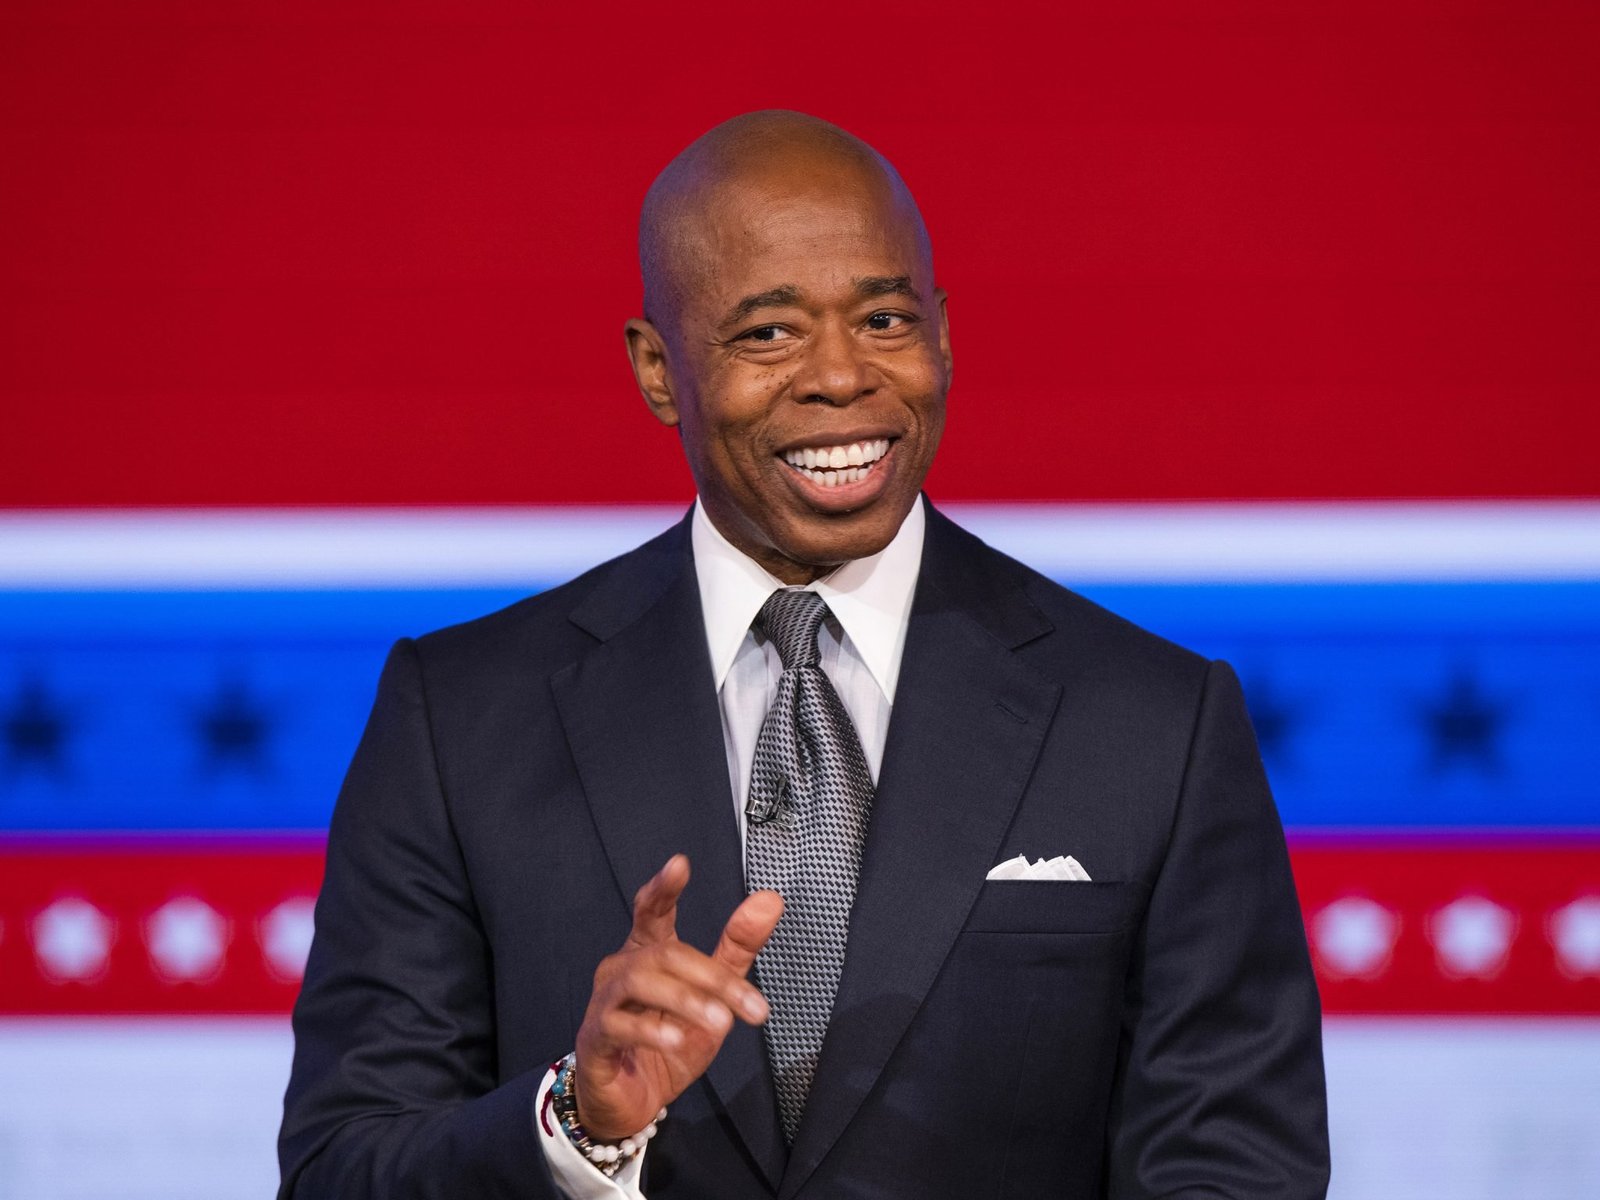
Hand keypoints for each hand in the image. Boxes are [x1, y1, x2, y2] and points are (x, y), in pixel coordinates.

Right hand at [573, 854, 782, 1139]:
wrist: (632, 1102)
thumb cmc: (668, 1040)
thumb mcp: (713, 995)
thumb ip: (738, 948)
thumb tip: (771, 899)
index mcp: (648, 952)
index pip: (651, 910)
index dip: (663, 887)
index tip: (680, 865)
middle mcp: (622, 969)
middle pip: (665, 954)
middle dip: (712, 977)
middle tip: (752, 1007)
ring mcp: (605, 1002)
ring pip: (641, 982)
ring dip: (687, 1000)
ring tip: (720, 1023)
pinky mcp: (596, 1038)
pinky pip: (618, 1025)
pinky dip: (651, 1030)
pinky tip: (677, 1040)